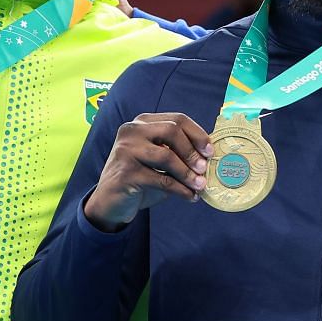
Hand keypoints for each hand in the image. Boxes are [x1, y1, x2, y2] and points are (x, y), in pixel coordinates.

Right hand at [82, 113, 211, 229]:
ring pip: (166, 156)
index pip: (177, 119)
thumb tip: (210, 156)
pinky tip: (190, 197)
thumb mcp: (161, 161)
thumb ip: (179, 153)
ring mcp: (126, 150)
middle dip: (192, 151)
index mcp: (143, 122)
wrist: (111, 201)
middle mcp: (132, 131)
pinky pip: (160, 179)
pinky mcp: (125, 173)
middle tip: (204, 169)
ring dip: (187, 173)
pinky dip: (180, 189)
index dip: (198, 134)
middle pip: (172, 131)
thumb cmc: (141, 178)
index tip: (210, 151)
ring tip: (200, 185)